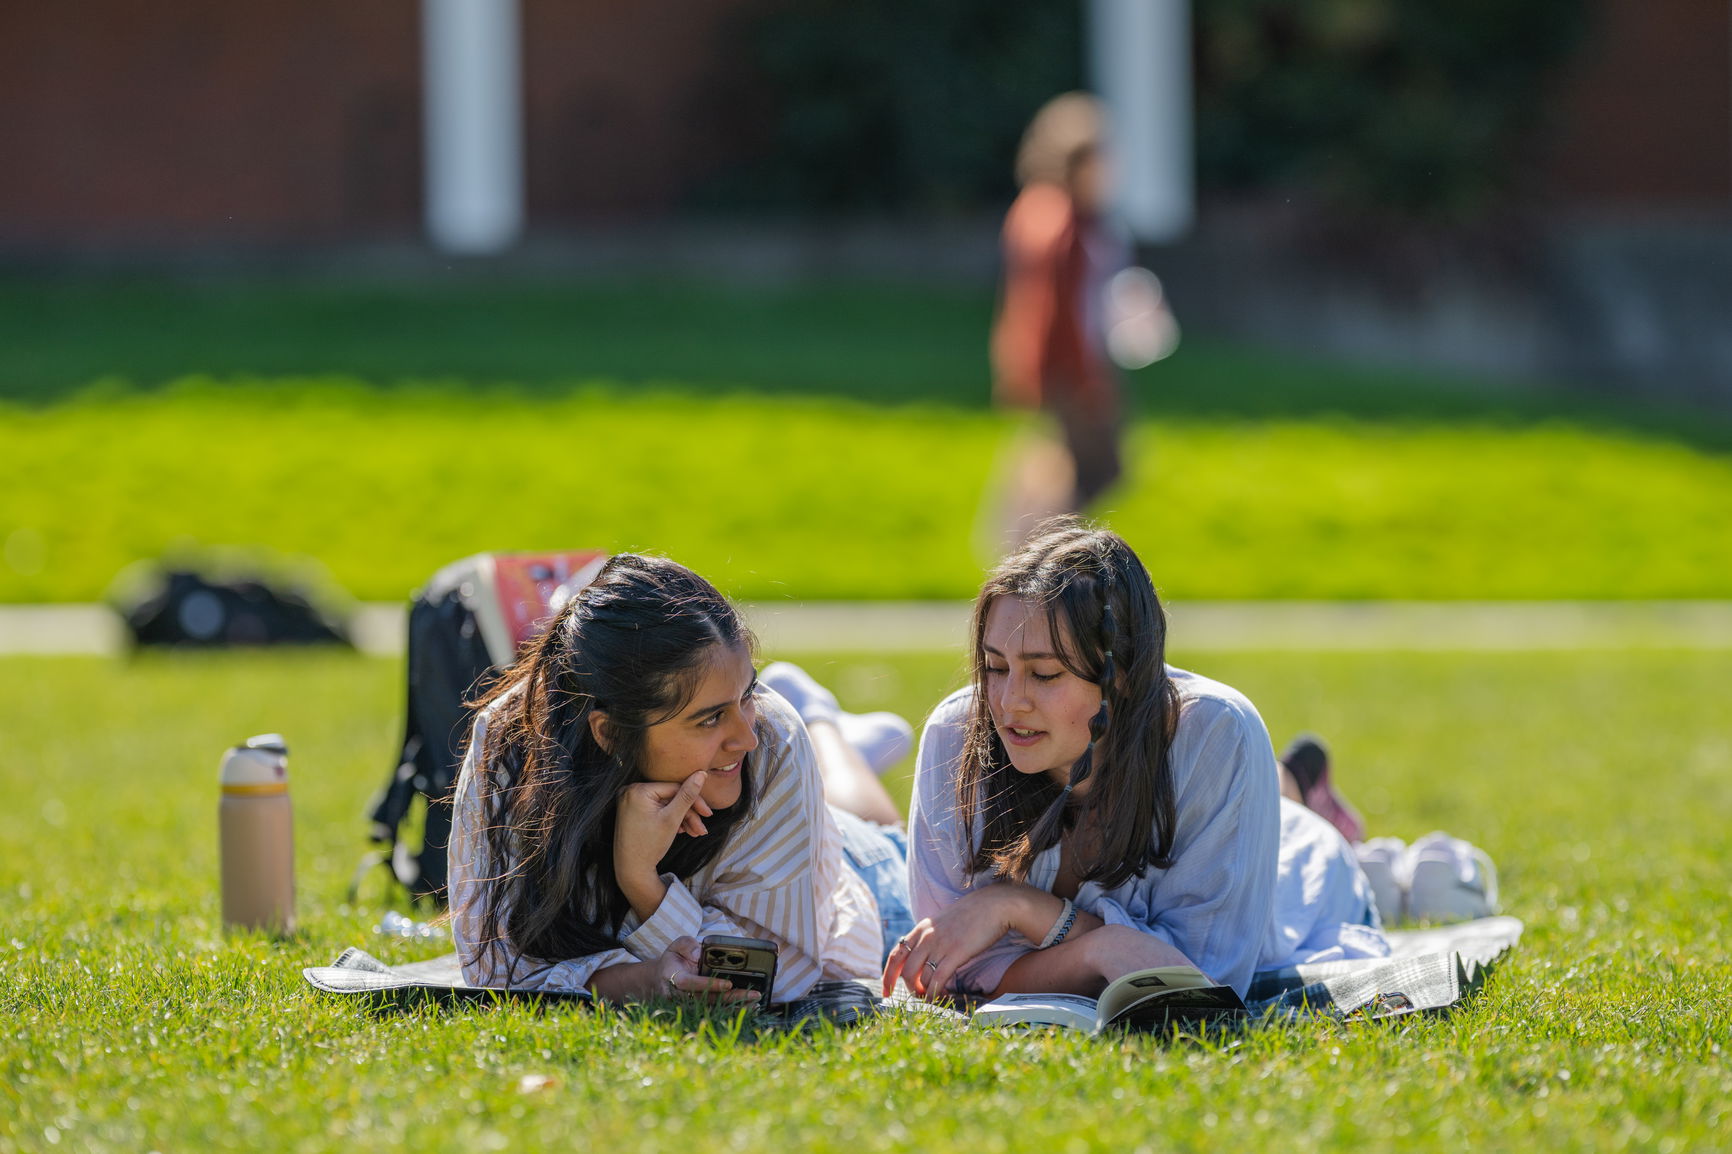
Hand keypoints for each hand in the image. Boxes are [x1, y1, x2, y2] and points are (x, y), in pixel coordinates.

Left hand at [614, 771, 714, 879]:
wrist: (631, 870)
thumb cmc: (650, 845)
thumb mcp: (672, 819)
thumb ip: (687, 795)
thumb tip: (701, 773)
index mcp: (637, 790)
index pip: (675, 788)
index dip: (694, 801)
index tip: (708, 814)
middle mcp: (630, 791)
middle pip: (670, 797)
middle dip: (688, 814)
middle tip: (702, 829)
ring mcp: (628, 801)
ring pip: (664, 805)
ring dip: (681, 818)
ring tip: (694, 833)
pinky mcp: (630, 811)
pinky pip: (655, 809)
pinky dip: (669, 819)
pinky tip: (680, 830)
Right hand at [648, 936, 760, 1002]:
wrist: (662, 978)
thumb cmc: (674, 959)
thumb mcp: (677, 945)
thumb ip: (687, 945)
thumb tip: (699, 954)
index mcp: (673, 977)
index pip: (689, 984)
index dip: (709, 984)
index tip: (728, 983)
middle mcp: (679, 995)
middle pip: (706, 1000)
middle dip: (730, 998)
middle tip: (753, 994)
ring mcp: (688, 1005)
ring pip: (712, 1009)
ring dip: (734, 1006)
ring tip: (755, 1001)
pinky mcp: (697, 1009)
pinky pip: (715, 1011)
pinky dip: (732, 1009)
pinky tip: (749, 1006)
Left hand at [881, 884, 1025, 999]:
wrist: (994, 905)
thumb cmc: (972, 915)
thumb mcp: (943, 923)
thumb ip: (931, 938)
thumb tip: (923, 958)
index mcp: (921, 928)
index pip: (896, 955)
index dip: (887, 976)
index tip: (885, 991)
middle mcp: (926, 936)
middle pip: (905, 971)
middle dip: (910, 989)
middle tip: (919, 997)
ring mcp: (940, 944)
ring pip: (920, 977)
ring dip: (924, 993)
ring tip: (933, 998)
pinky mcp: (955, 952)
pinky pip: (938, 979)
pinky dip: (936, 993)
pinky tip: (941, 997)